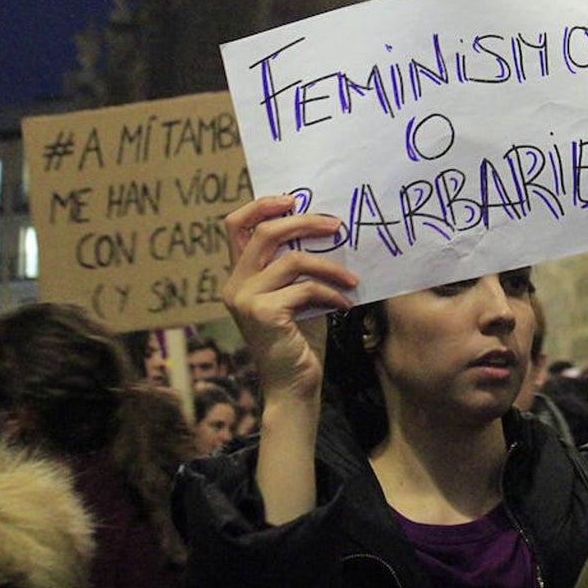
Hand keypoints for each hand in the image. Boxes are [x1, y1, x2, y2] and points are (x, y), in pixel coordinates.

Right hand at [222, 195, 357, 398]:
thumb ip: (296, 265)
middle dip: (305, 222)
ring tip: (352, 279)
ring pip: (293, 260)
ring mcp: (246, 299)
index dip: (262, 205)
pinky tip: (345, 305)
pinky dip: (331, 293)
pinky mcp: (263, 313)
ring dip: (331, 265)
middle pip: (266, 232)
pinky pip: (305, 288)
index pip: (236, 225)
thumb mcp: (296, 295)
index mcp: (240, 275)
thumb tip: (325, 227)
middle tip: (337, 225)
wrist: (293, 387)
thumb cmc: (299, 340)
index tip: (292, 199)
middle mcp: (235, 284)